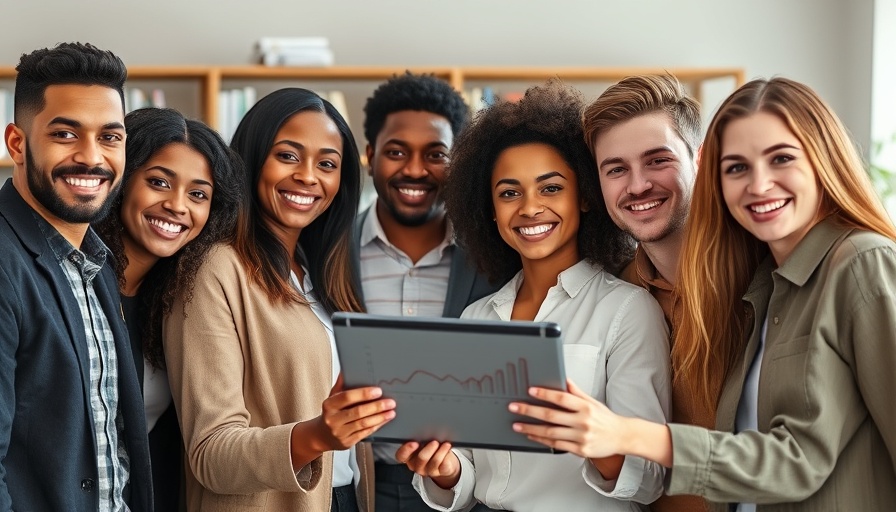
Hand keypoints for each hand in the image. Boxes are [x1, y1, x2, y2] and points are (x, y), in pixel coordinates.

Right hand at [315, 374, 395, 450]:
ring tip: (391, 412)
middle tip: (390, 402)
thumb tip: (347, 370)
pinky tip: (384, 420)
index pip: (347, 397)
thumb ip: (341, 385)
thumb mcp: (332, 398)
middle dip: (376, 407)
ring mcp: (339, 433)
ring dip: (380, 417)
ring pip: (363, 424)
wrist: (321, 436)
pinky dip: (376, 426)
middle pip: (357, 412)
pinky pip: (365, 433)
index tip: (378, 391)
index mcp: (329, 405)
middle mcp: (332, 420)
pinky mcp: (347, 442)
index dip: (363, 394)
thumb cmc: (330, 413)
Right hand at [395, 440, 460, 489]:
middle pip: (420, 459)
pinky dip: (446, 455)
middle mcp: (417, 465)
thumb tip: (424, 428)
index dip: (406, 450)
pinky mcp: (440, 472)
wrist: (444, 463)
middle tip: (434, 441)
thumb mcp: (422, 442)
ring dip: (440, 451)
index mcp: (409, 456)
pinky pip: (444, 466)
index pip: (401, 455)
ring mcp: (428, 470)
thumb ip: (419, 437)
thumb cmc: (430, 448)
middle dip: (428, 449)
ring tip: (445, 444)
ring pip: (434, 462)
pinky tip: (448, 448)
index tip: (414, 443)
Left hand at [508, 379, 626, 458]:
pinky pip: (556, 446)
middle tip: (514, 407)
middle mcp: (583, 422)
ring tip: (517, 425)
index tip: (530, 390)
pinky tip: (531, 436)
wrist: (622, 437)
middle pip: (551, 416)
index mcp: (586, 407)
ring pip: (551, 433)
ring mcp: (581, 437)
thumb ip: (576, 392)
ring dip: (531, 428)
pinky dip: (542, 440)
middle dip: (530, 411)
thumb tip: (563, 379)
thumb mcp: (592, 401)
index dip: (545, 394)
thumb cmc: (606, 418)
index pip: (562, 398)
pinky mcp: (580, 450)